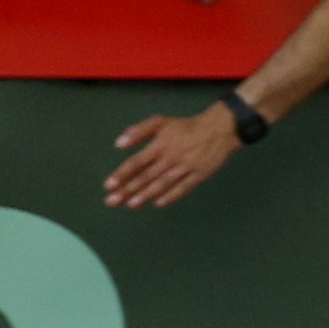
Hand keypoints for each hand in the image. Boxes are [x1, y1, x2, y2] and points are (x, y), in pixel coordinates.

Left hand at [106, 104, 240, 209]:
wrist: (220, 129)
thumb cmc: (185, 127)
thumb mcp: (161, 122)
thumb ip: (139, 131)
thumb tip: (119, 144)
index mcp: (160, 144)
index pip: (137, 162)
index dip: (123, 174)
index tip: (108, 185)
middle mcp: (171, 157)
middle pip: (147, 176)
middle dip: (128, 190)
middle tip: (111, 201)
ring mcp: (186, 167)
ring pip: (163, 183)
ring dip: (146, 195)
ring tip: (131, 205)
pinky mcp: (199, 175)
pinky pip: (184, 187)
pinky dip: (172, 196)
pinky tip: (159, 204)